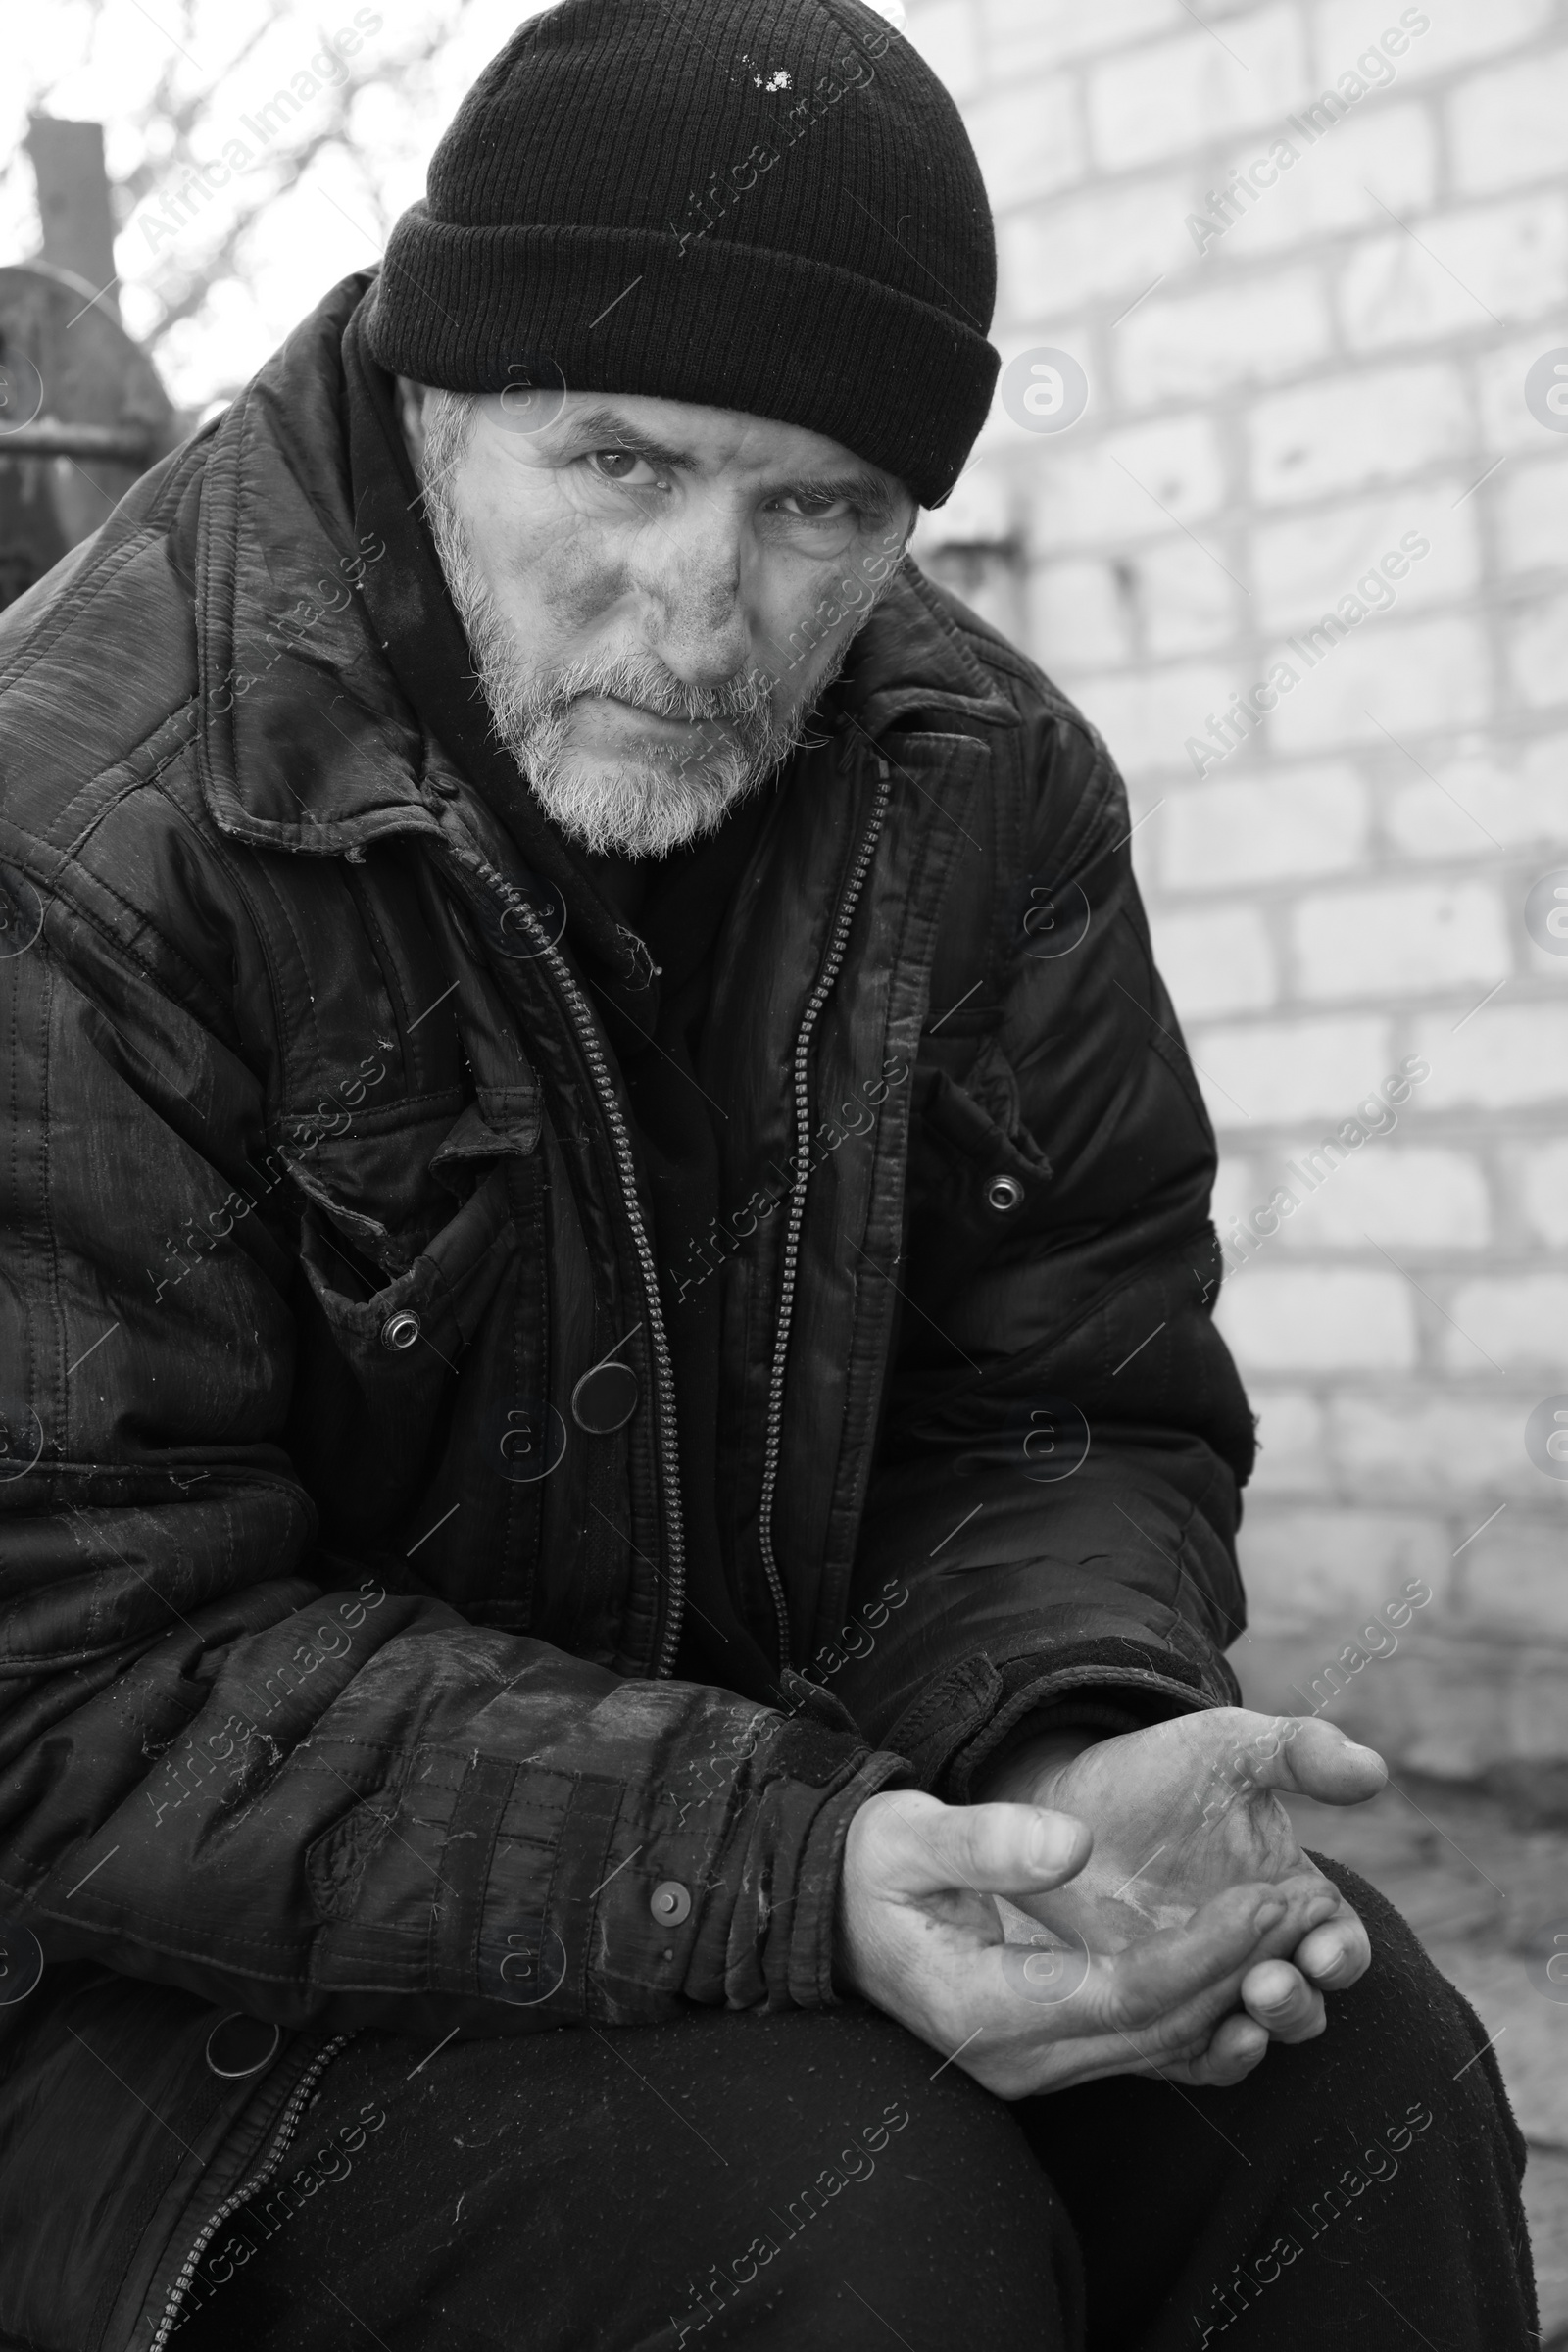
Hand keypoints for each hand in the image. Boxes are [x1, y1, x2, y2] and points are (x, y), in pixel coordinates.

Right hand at [836, 1782, 1342, 2099]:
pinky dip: (1204, 2008)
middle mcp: (1017, 2058)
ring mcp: (1034, 2066)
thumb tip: (1073, 1843)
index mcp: (984, 2008)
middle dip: (1241, 1968)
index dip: (1208, 1952)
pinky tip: (1254, 1969)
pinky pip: (1145, 2045)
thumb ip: (987, 1841)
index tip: (1269, 1896)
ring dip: (1234, 1989)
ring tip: (1298, 1923)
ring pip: (1162, 2045)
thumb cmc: (866, 1867)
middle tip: (1309, 1901)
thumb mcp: (908, 1835)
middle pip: (1159, 2029)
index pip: (1127, 1995)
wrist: (828, 1915)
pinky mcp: (1050, 2052)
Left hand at [977, 1708, 1383, 2052]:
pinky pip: (1189, 2055)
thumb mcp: (1227, 1747)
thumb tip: (1374, 1769)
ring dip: (1258, 2031)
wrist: (1065, 1802)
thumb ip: (1299, 1752)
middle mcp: (1257, 1954)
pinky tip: (1208, 2039)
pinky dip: (1207, 2057)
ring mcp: (1203, 1987)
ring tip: (1241, 2009)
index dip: (1340, 1953)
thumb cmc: (1160, 1770)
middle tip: (1267, 1984)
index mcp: (1293, 1899)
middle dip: (1295, 2003)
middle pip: (1303, 2003)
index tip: (1322, 1950)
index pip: (1340, 1943)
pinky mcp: (1152, 2010)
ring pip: (1252, 2034)